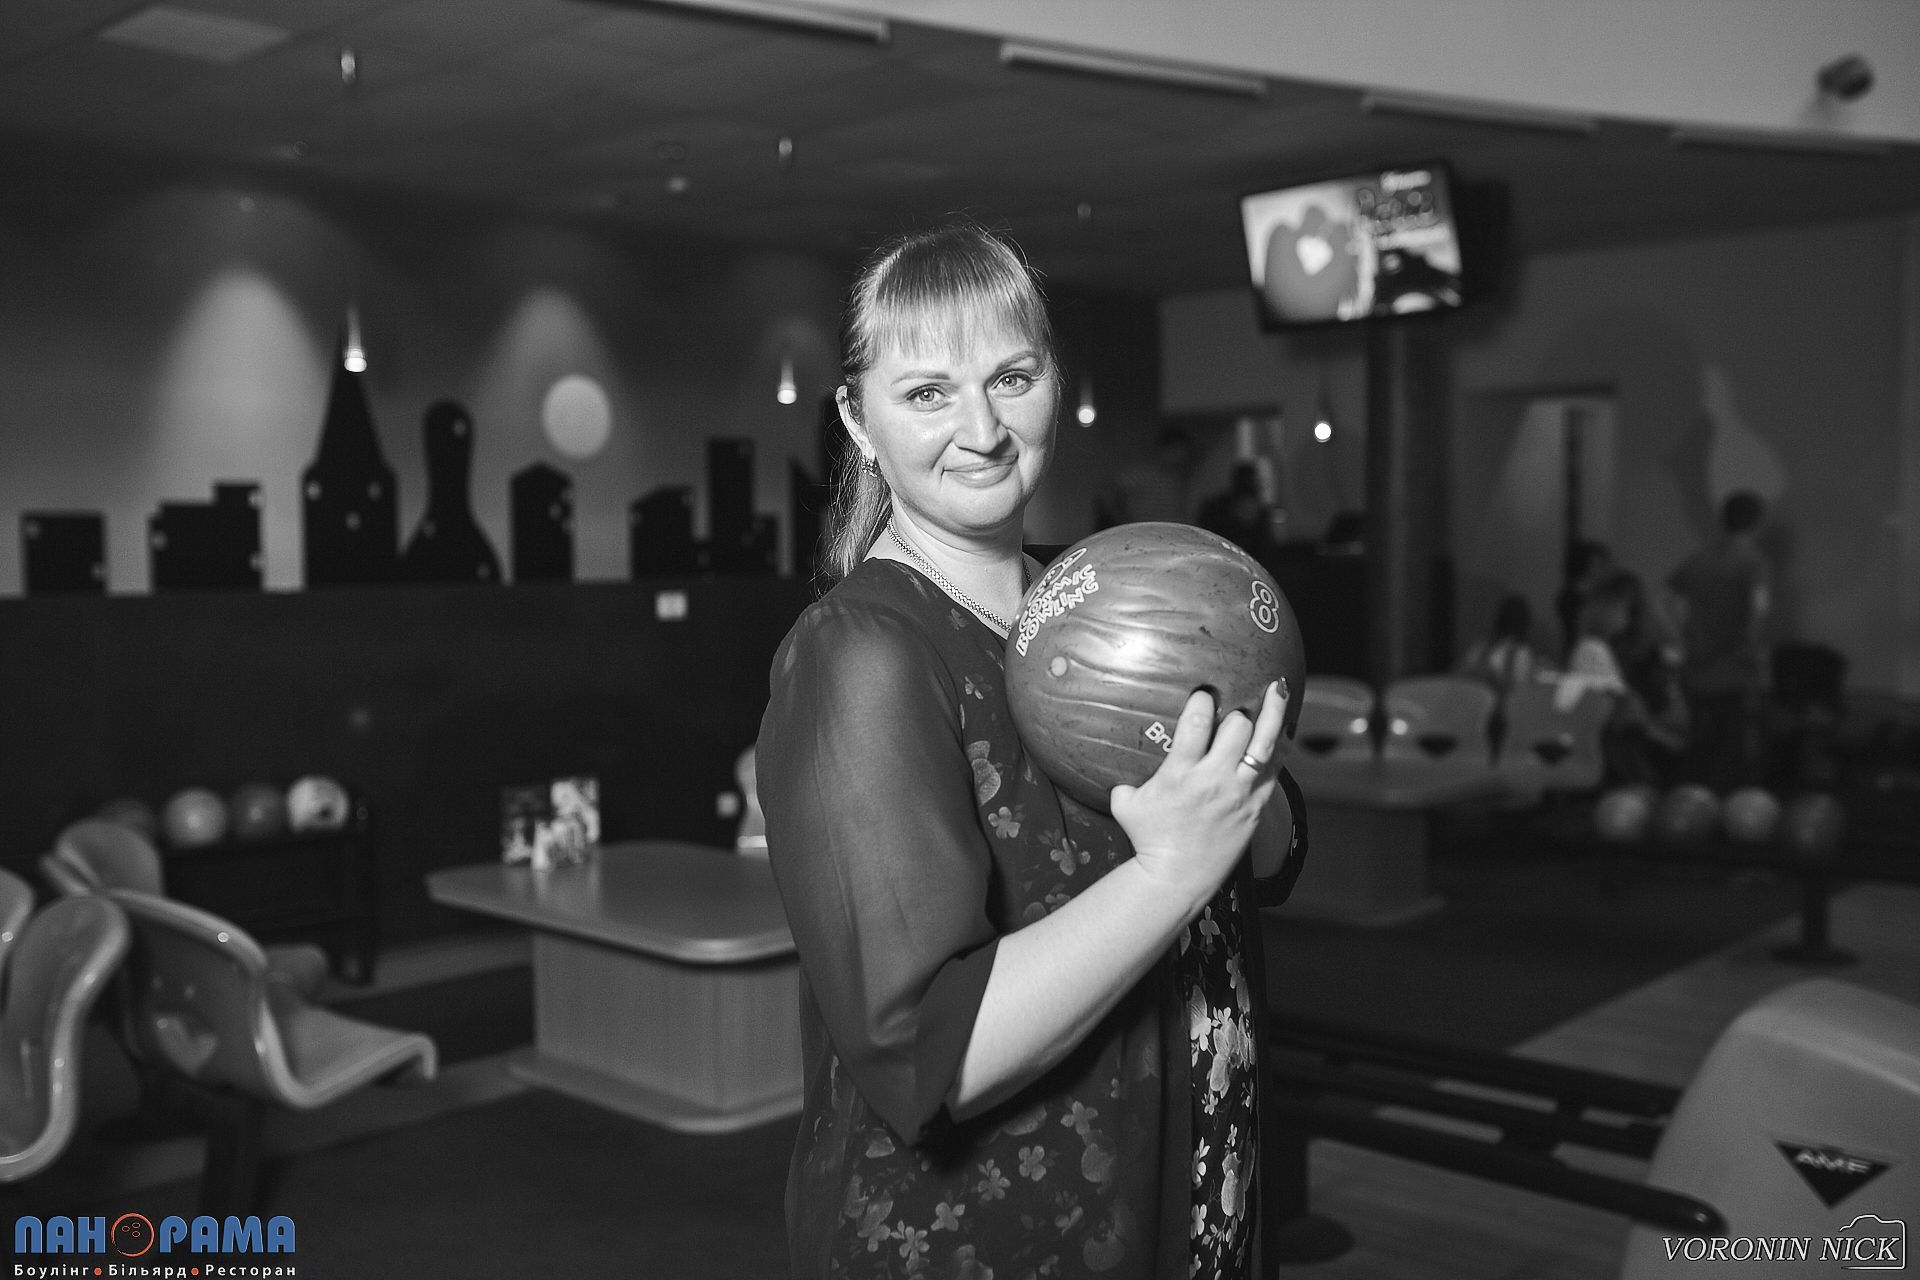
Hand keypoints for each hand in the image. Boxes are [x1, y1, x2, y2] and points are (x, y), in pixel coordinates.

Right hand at [1109, 681, 1287, 910]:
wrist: (1177, 876)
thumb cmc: (1149, 839)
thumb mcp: (1125, 804)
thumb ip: (1124, 780)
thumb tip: (1119, 767)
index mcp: (1181, 773)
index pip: (1196, 723)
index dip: (1202, 701)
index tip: (1204, 693)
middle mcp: (1214, 780)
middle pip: (1237, 728)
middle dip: (1235, 712)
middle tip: (1231, 710)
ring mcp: (1240, 793)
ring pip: (1265, 744)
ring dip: (1273, 713)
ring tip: (1278, 688)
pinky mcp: (1256, 807)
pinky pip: (1276, 770)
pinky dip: (1280, 747)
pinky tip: (1284, 730)